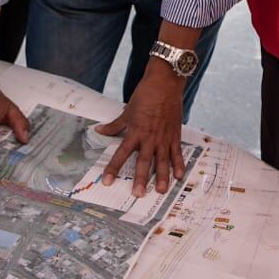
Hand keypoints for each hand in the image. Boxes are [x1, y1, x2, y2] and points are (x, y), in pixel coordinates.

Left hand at [95, 60, 185, 196]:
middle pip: (144, 162)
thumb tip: (98, 131)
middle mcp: (150, 138)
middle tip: (139, 194)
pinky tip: (179, 177)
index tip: (107, 182)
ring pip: (163, 161)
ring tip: (161, 191)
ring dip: (163, 177)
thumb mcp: (127, 111)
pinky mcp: (175, 135)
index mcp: (135, 132)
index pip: (121, 154)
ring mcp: (164, 138)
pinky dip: (179, 164)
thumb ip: (114, 125)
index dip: (113, 168)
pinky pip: (177, 153)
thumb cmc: (145, 96)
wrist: (165, 83)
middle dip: (141, 179)